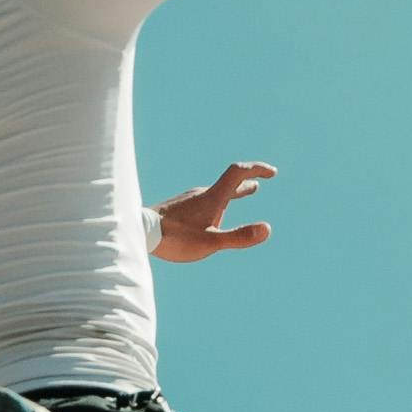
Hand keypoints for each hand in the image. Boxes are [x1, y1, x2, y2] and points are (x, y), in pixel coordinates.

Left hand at [150, 160, 276, 262]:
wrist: (139, 232)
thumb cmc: (175, 238)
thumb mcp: (210, 243)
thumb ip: (238, 236)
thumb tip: (267, 229)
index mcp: (213, 197)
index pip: (238, 172)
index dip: (257, 169)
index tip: (271, 172)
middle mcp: (202, 193)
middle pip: (229, 182)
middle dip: (248, 182)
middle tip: (261, 181)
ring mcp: (189, 199)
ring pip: (217, 191)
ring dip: (234, 191)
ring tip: (243, 193)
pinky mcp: (179, 207)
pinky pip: (205, 200)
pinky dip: (219, 200)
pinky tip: (211, 213)